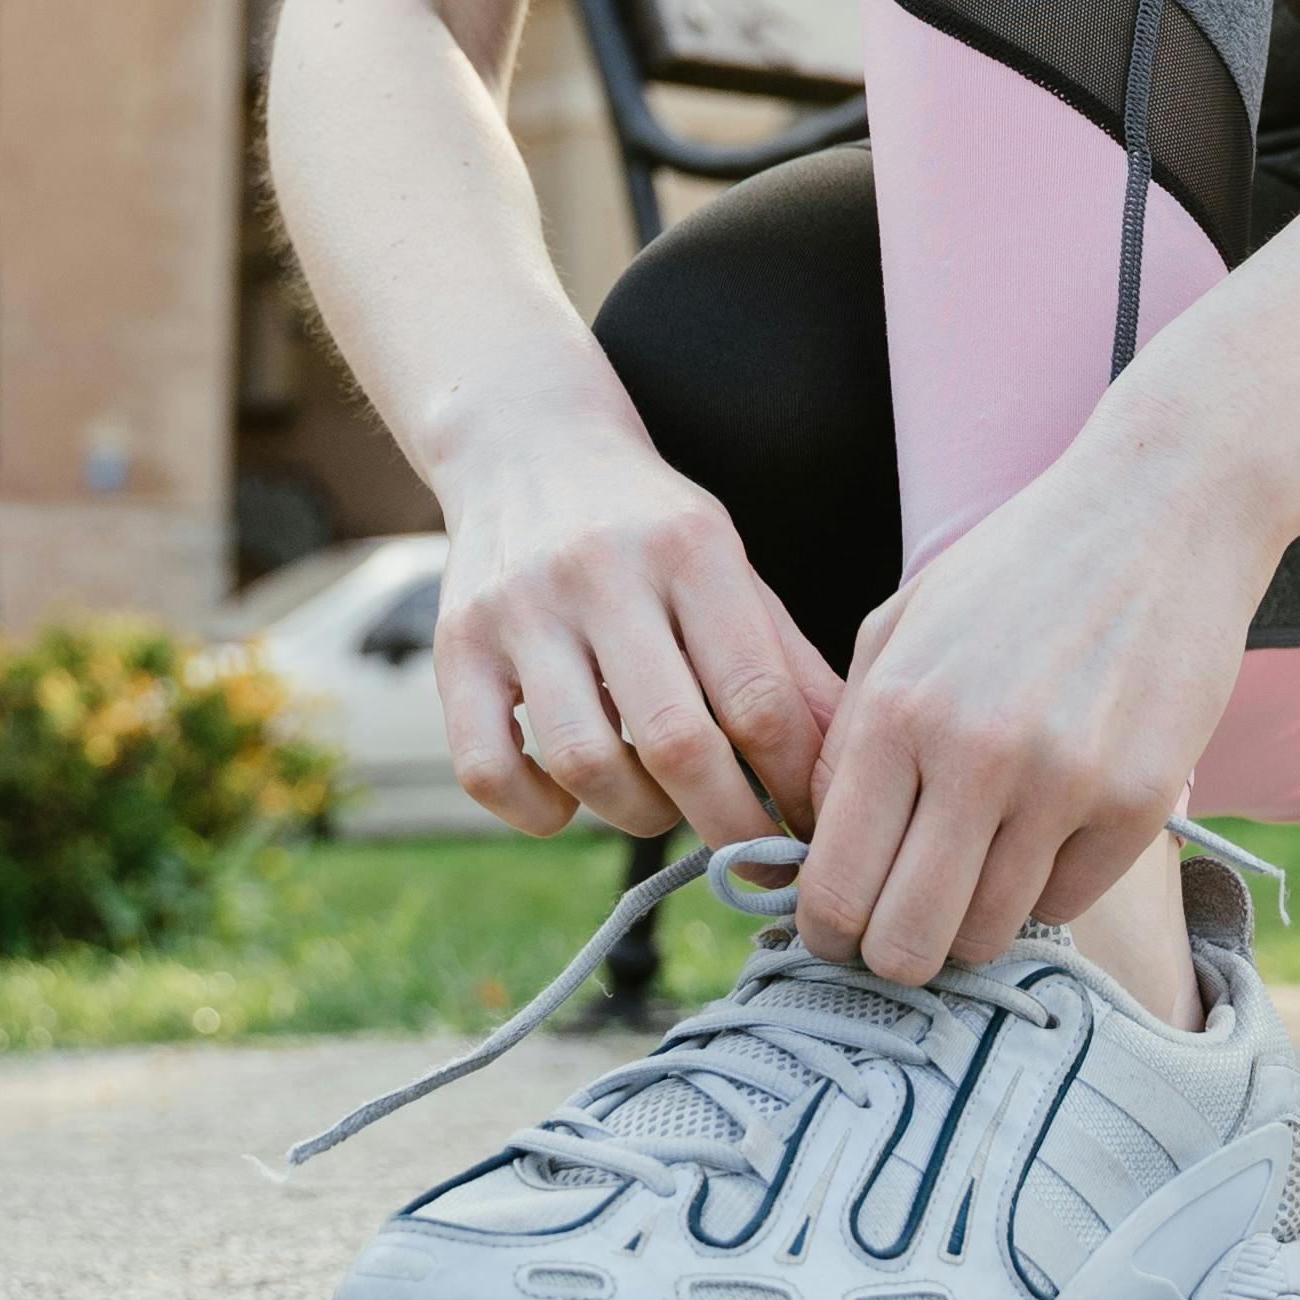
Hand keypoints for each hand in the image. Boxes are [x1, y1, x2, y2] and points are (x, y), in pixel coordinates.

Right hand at [426, 426, 844, 848]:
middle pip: (676, 740)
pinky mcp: (455, 647)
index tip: (808, 827)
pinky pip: (488, 769)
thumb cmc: (650, 528)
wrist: (526, 445)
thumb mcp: (731, 569)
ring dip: (637, 815)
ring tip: (661, 805)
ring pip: (584, 762)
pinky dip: (536, 813)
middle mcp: (601, 571)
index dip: (792, 783)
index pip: (758, 696)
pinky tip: (570, 801)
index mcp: (691, 548)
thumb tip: (844, 777)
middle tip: (749, 854)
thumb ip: (789, 667)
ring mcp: (519, 609)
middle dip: (727, 823)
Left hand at [791, 435, 1279, 984]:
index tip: (838, 931)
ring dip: (971, 924)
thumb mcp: (902, 627)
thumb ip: (848, 739)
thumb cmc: (1017, 570)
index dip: (825, 932)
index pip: (834, 887)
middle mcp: (975, 755)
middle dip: (893, 953)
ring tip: (975, 872)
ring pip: (988, 937)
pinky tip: (1044, 833)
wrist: (1160, 512)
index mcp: (898, 710)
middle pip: (906, 942)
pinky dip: (1044, 888)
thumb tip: (812, 856)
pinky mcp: (1138, 804)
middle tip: (902, 928)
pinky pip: (1065, 905)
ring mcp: (1064, 786)